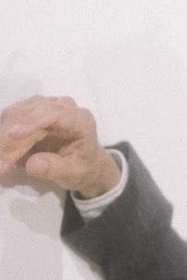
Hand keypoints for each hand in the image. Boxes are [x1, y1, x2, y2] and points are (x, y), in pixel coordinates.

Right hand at [0, 96, 120, 197]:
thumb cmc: (82, 168)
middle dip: (11, 138)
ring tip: (1, 162)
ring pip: (17, 114)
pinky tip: (2, 151)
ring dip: (4, 136)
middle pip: (30, 113)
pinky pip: (12, 118)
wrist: (85, 164)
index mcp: (79, 119)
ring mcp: (46, 106)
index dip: (31, 122)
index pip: (53, 113)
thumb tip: (32, 164)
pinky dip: (3, 134)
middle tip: (2, 163)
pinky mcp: (32, 111)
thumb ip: (54, 169)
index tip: (12, 135)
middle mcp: (63, 107)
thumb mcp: (73, 173)